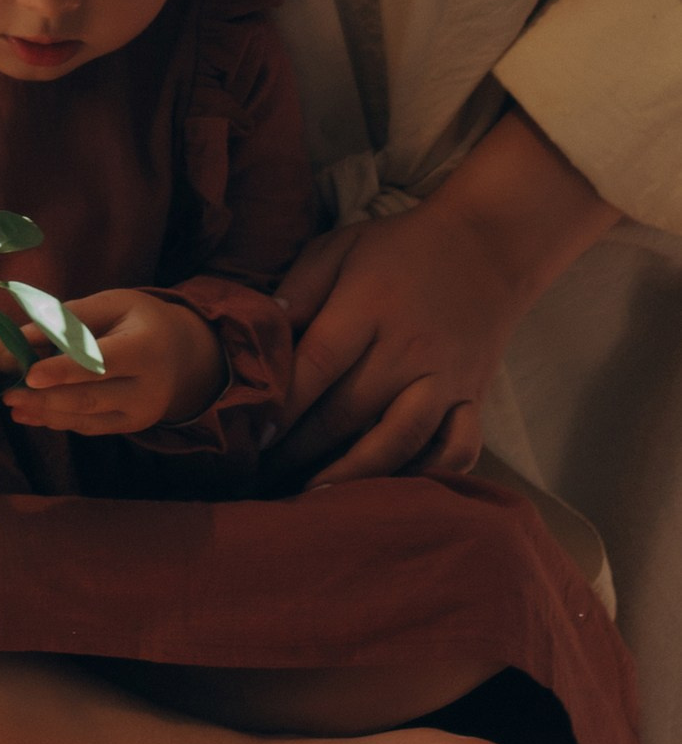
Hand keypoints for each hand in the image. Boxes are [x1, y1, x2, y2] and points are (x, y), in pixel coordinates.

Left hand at [5, 289, 224, 436]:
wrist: (180, 352)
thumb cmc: (138, 320)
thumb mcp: (111, 304)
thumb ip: (67, 319)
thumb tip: (21, 336)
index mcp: (146, 348)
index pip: (101, 362)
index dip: (64, 370)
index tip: (29, 373)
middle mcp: (148, 388)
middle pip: (90, 397)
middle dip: (45, 398)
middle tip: (9, 394)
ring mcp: (141, 413)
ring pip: (86, 418)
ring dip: (46, 413)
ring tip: (13, 405)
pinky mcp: (130, 426)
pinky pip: (89, 427)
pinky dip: (58, 420)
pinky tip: (31, 413)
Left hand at [277, 109, 619, 486]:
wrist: (488, 247)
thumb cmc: (399, 248)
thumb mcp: (340, 248)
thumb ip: (299, 288)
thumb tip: (260, 329)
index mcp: (369, 307)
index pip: (319, 363)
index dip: (285, 403)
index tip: (255, 434)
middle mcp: (409, 349)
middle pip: (350, 411)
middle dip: (303, 449)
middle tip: (267, 477)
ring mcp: (446, 379)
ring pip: (402, 439)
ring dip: (356, 473)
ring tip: (317, 497)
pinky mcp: (474, 398)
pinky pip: (458, 449)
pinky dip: (429, 474)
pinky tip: (394, 489)